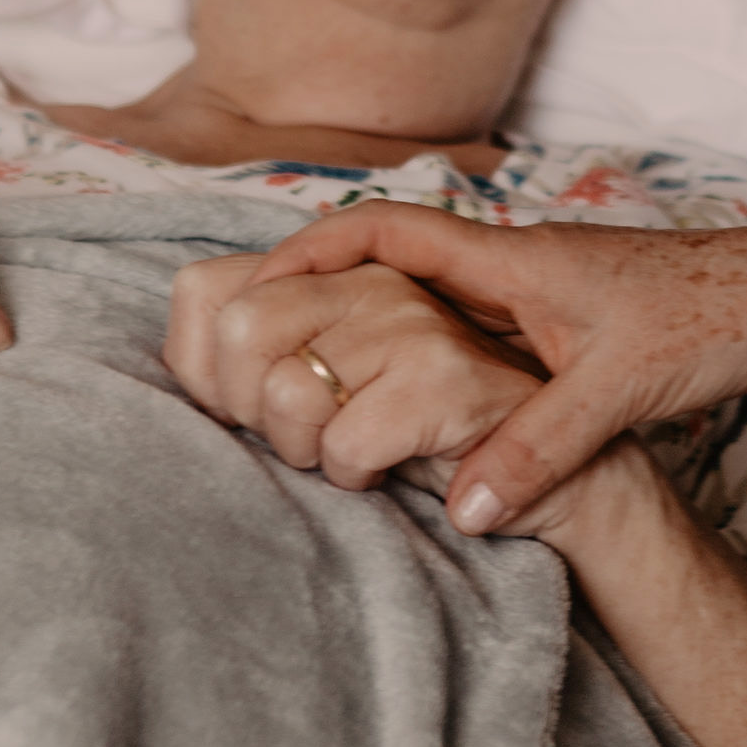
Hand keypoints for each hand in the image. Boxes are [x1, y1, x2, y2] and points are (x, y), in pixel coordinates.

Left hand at [164, 250, 545, 491]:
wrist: (553, 471)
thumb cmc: (424, 429)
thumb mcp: (333, 379)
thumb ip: (261, 354)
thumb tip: (193, 364)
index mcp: (335, 270)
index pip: (203, 290)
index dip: (203, 367)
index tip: (244, 406)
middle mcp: (372, 280)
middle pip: (238, 329)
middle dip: (249, 408)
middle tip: (301, 437)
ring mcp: (412, 323)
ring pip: (287, 393)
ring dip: (306, 450)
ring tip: (351, 450)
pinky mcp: (444, 379)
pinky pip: (344, 444)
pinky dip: (354, 476)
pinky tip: (389, 468)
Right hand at [213, 208, 746, 535]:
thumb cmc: (713, 321)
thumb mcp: (622, 392)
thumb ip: (539, 446)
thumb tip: (463, 508)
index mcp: (510, 260)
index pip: (385, 231)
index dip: (311, 251)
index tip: (252, 285)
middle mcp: (511, 268)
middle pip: (388, 265)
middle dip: (319, 295)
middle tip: (253, 342)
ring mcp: (534, 296)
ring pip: (425, 303)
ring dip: (369, 329)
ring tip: (308, 379)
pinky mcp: (560, 326)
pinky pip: (464, 334)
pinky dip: (422, 358)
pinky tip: (408, 407)